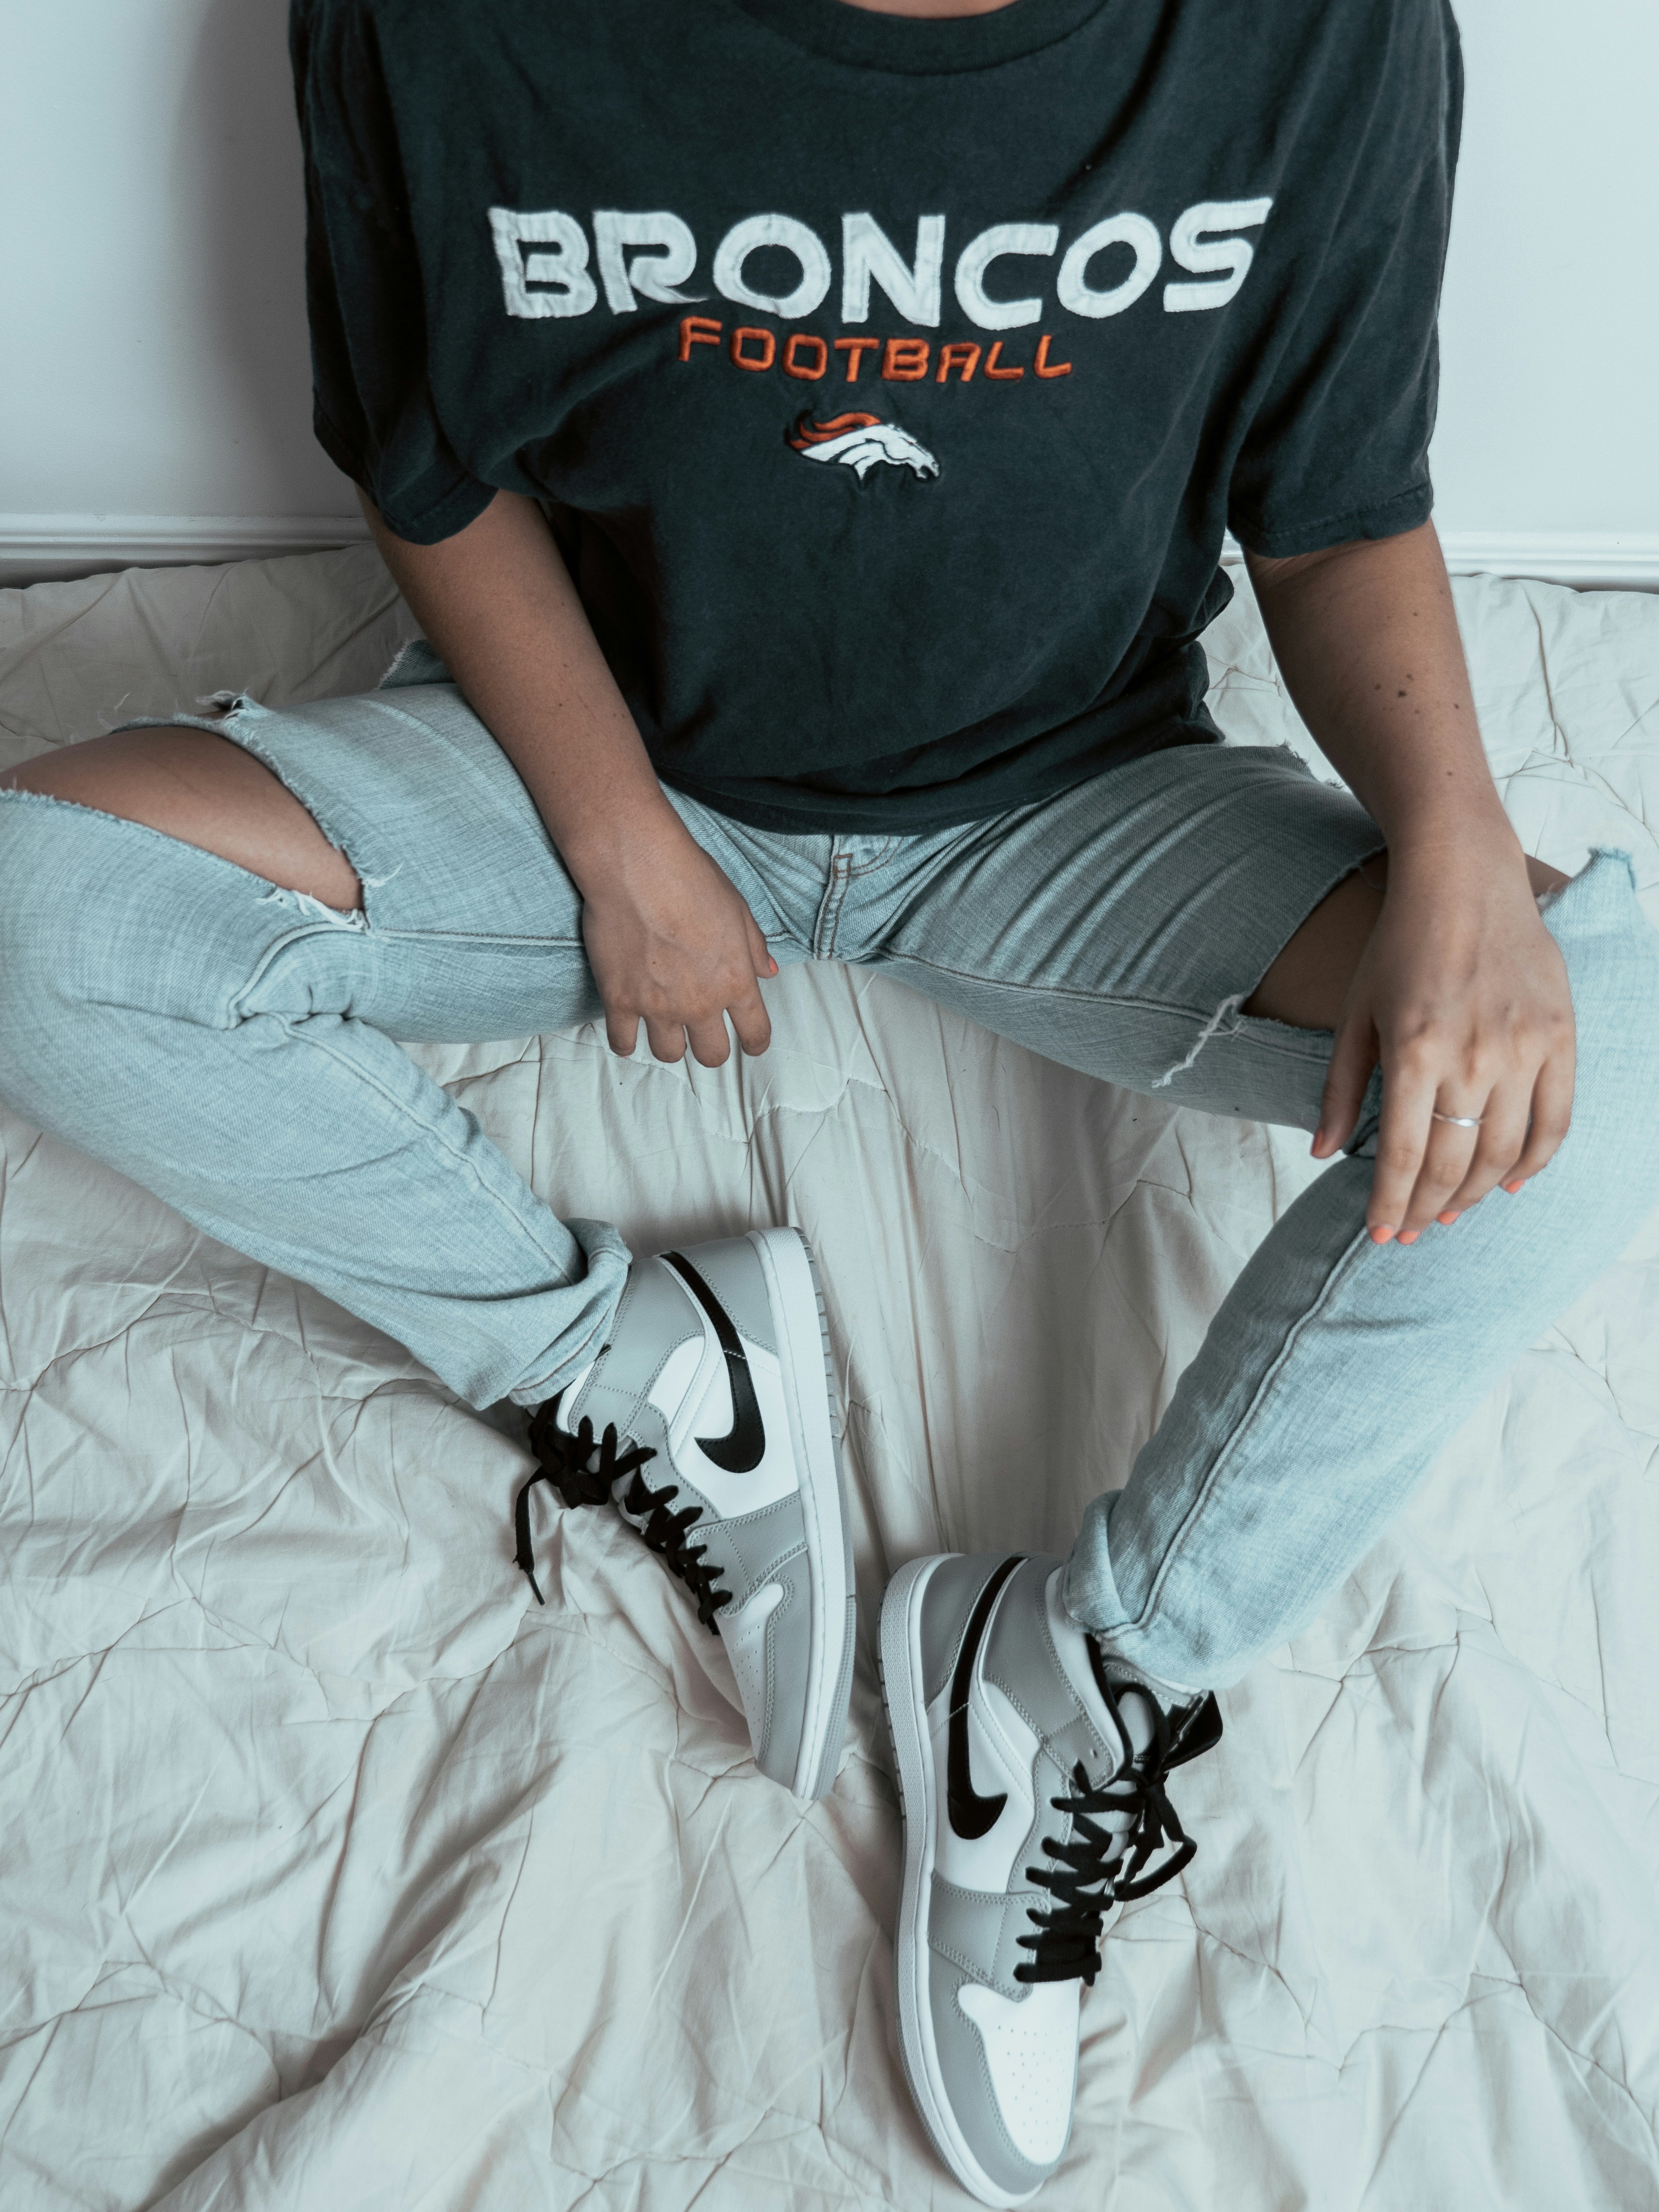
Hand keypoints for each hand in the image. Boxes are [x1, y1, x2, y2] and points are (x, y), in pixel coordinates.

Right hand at [578, 805, 776, 1065]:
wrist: (638, 867)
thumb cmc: (692, 880)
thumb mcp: (738, 910)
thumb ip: (754, 948)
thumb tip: (769, 972)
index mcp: (735, 982)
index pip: (755, 1033)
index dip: (755, 1043)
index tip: (751, 1046)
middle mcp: (700, 1003)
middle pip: (712, 1054)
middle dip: (711, 1049)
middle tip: (703, 1036)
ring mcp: (658, 1007)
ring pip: (669, 1054)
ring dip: (670, 1044)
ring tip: (664, 1027)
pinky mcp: (619, 1001)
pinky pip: (622, 1043)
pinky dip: (625, 1041)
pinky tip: (627, 1030)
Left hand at [1314, 840, 1574, 1243]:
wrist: (1464, 880)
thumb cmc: (1399, 945)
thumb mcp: (1355, 1012)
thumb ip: (1341, 1087)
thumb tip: (1321, 1151)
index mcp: (1412, 1051)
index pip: (1404, 1156)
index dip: (1390, 1204)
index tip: (1379, 1234)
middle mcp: (1472, 1056)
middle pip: (1454, 1164)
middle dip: (1427, 1209)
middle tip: (1411, 1231)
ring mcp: (1521, 1048)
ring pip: (1503, 1152)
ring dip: (1476, 1194)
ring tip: (1450, 1212)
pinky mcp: (1559, 1037)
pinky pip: (1555, 1120)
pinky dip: (1534, 1161)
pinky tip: (1511, 1183)